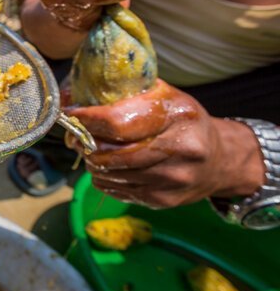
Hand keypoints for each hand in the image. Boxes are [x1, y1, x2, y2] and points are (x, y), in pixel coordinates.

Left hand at [64, 80, 265, 207]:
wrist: (220, 160)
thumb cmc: (180, 121)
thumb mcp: (162, 94)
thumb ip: (123, 90)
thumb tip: (69, 93)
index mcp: (178, 114)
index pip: (118, 122)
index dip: (87, 120)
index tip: (71, 114)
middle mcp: (180, 148)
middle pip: (112, 152)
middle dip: (85, 144)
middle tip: (77, 137)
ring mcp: (173, 178)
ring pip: (110, 174)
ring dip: (92, 162)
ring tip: (93, 151)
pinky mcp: (164, 200)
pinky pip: (116, 190)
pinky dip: (103, 178)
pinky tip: (109, 167)